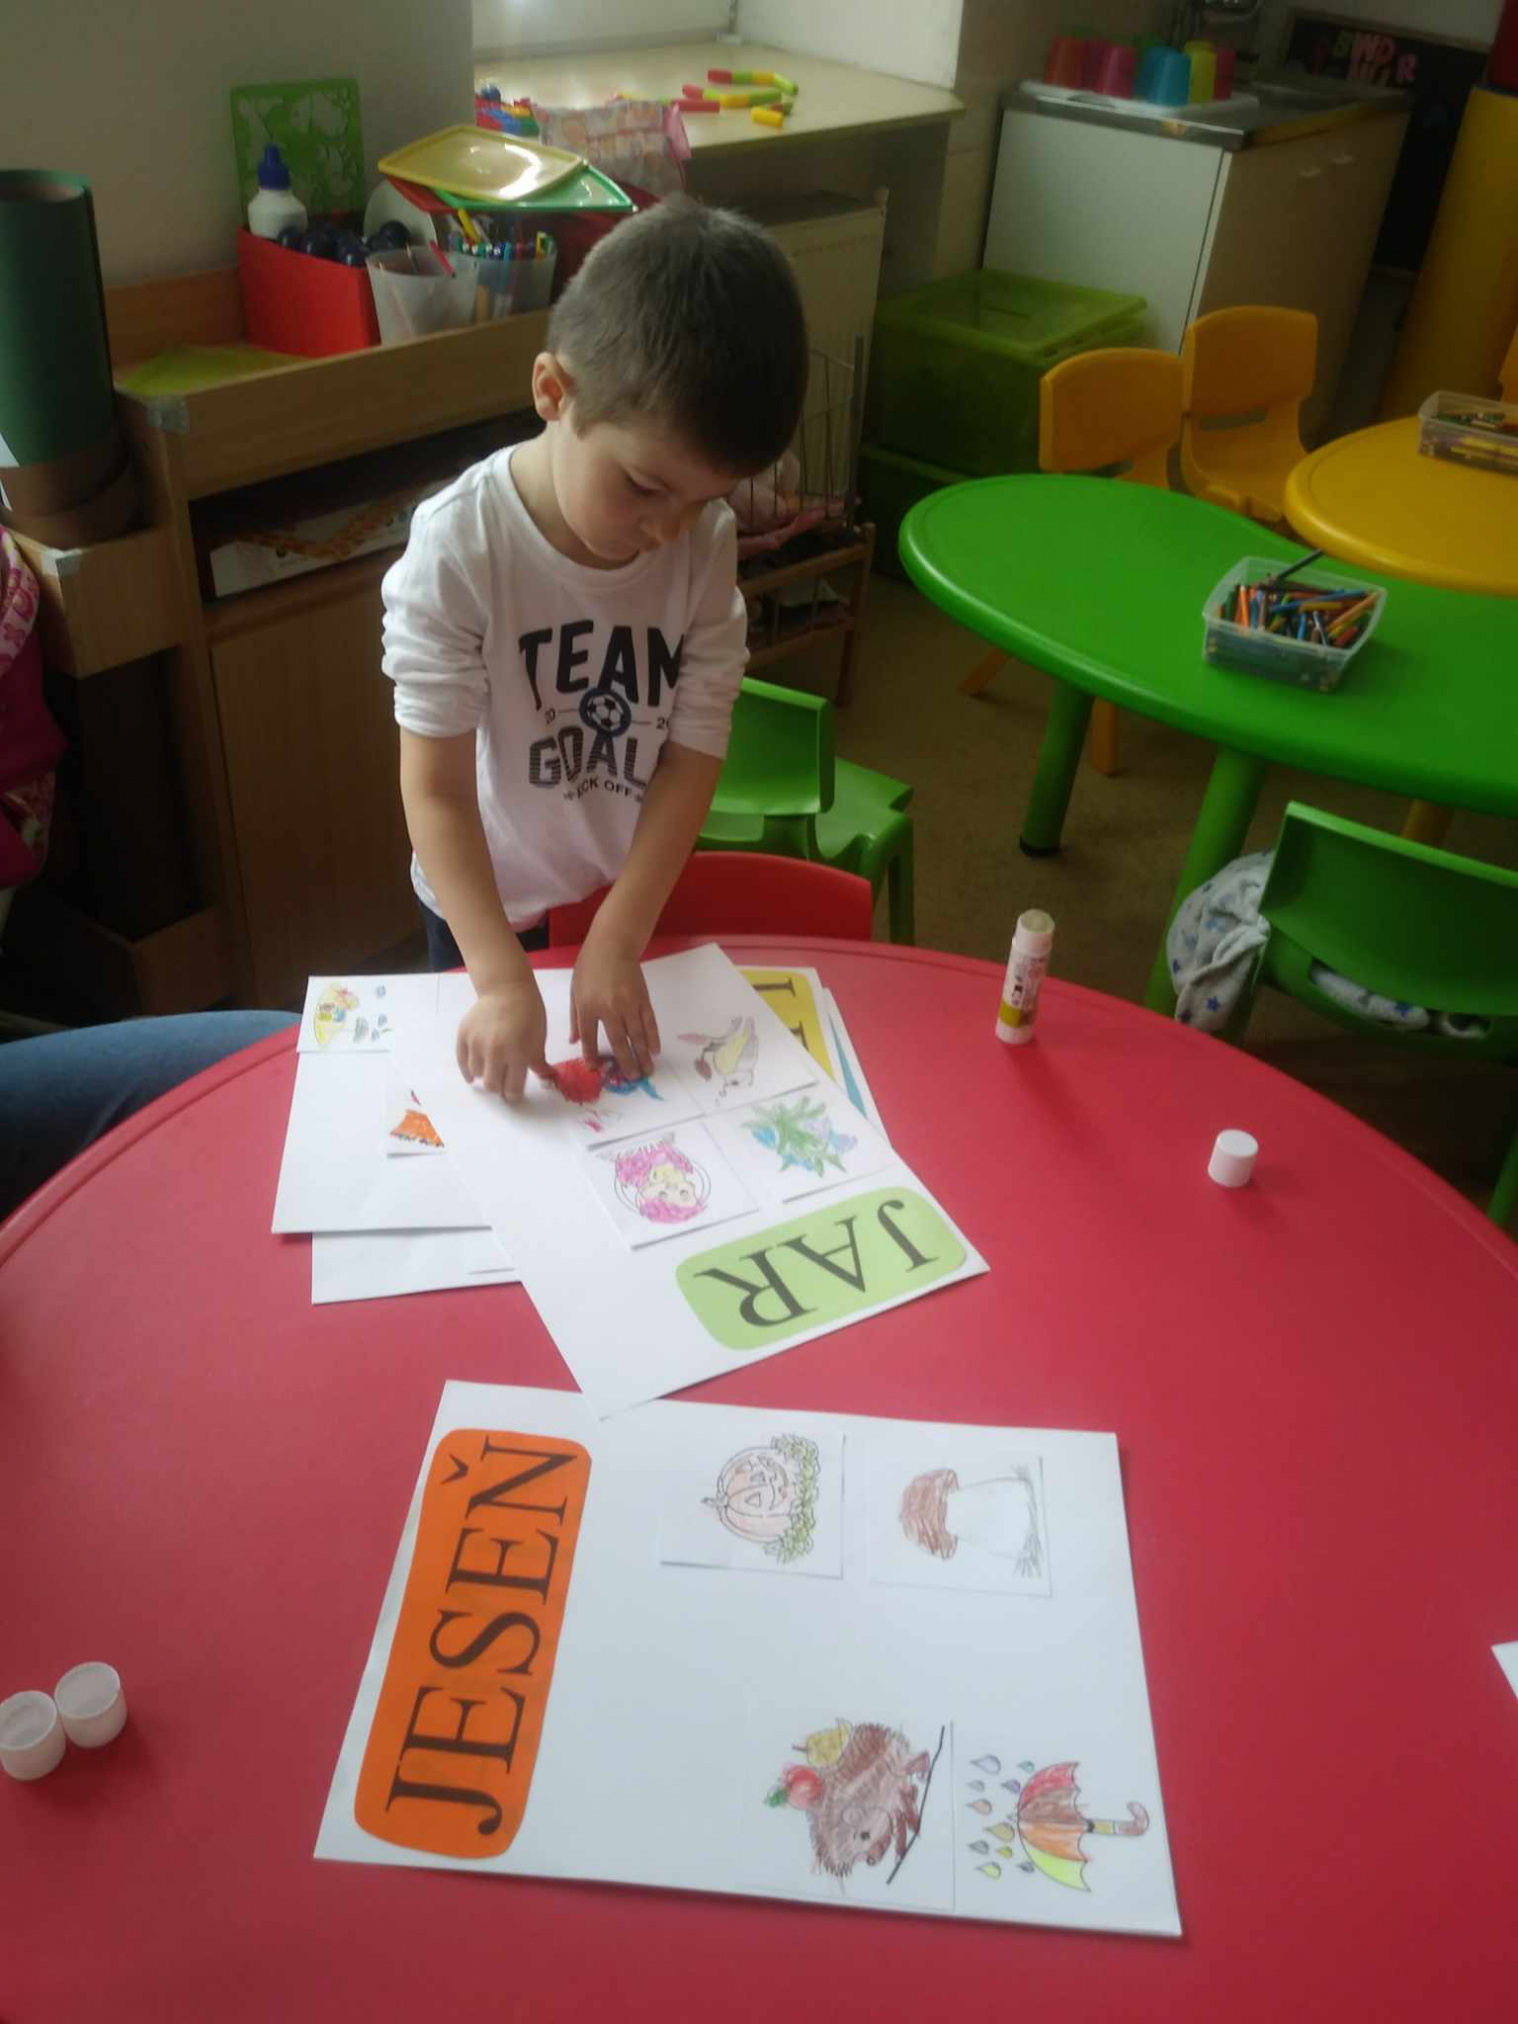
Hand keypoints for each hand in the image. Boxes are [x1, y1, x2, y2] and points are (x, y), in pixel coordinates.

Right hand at [456, 980, 548, 1100]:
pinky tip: (473, 1074)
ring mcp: (477, 1042)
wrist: (507, 989)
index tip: (514, 1093)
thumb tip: (547, 1082)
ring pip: (476, 1074)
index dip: (514, 1094)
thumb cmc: (529, 1014)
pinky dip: (467, 1070)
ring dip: (484, 1075)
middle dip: (499, 1087)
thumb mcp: (539, 1039)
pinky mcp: (463, 1035)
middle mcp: (495, 1050)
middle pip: (492, 1086)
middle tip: (502, 1081)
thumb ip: (539, 1063)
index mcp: (518, 1053)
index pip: (512, 1089)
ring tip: (491, 1068)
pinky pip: (462, 1061)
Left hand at [570, 932, 659, 1080]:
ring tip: (647, 1071)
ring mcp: (628, 1004)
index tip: (596, 1069)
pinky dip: (653, 1037)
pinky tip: (655, 1050)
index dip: (592, 1055)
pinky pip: (649, 1022)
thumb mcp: (575, 990)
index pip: (589, 1037)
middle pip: (618, 1041)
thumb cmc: (589, 966)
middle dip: (625, 1062)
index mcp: (587, 1007)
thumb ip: (575, 1017)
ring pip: (637, 1035)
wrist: (613, 944)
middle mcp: (608, 1009)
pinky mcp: (643, 999)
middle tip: (632, 1079)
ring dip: (643, 1055)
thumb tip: (572, 1041)